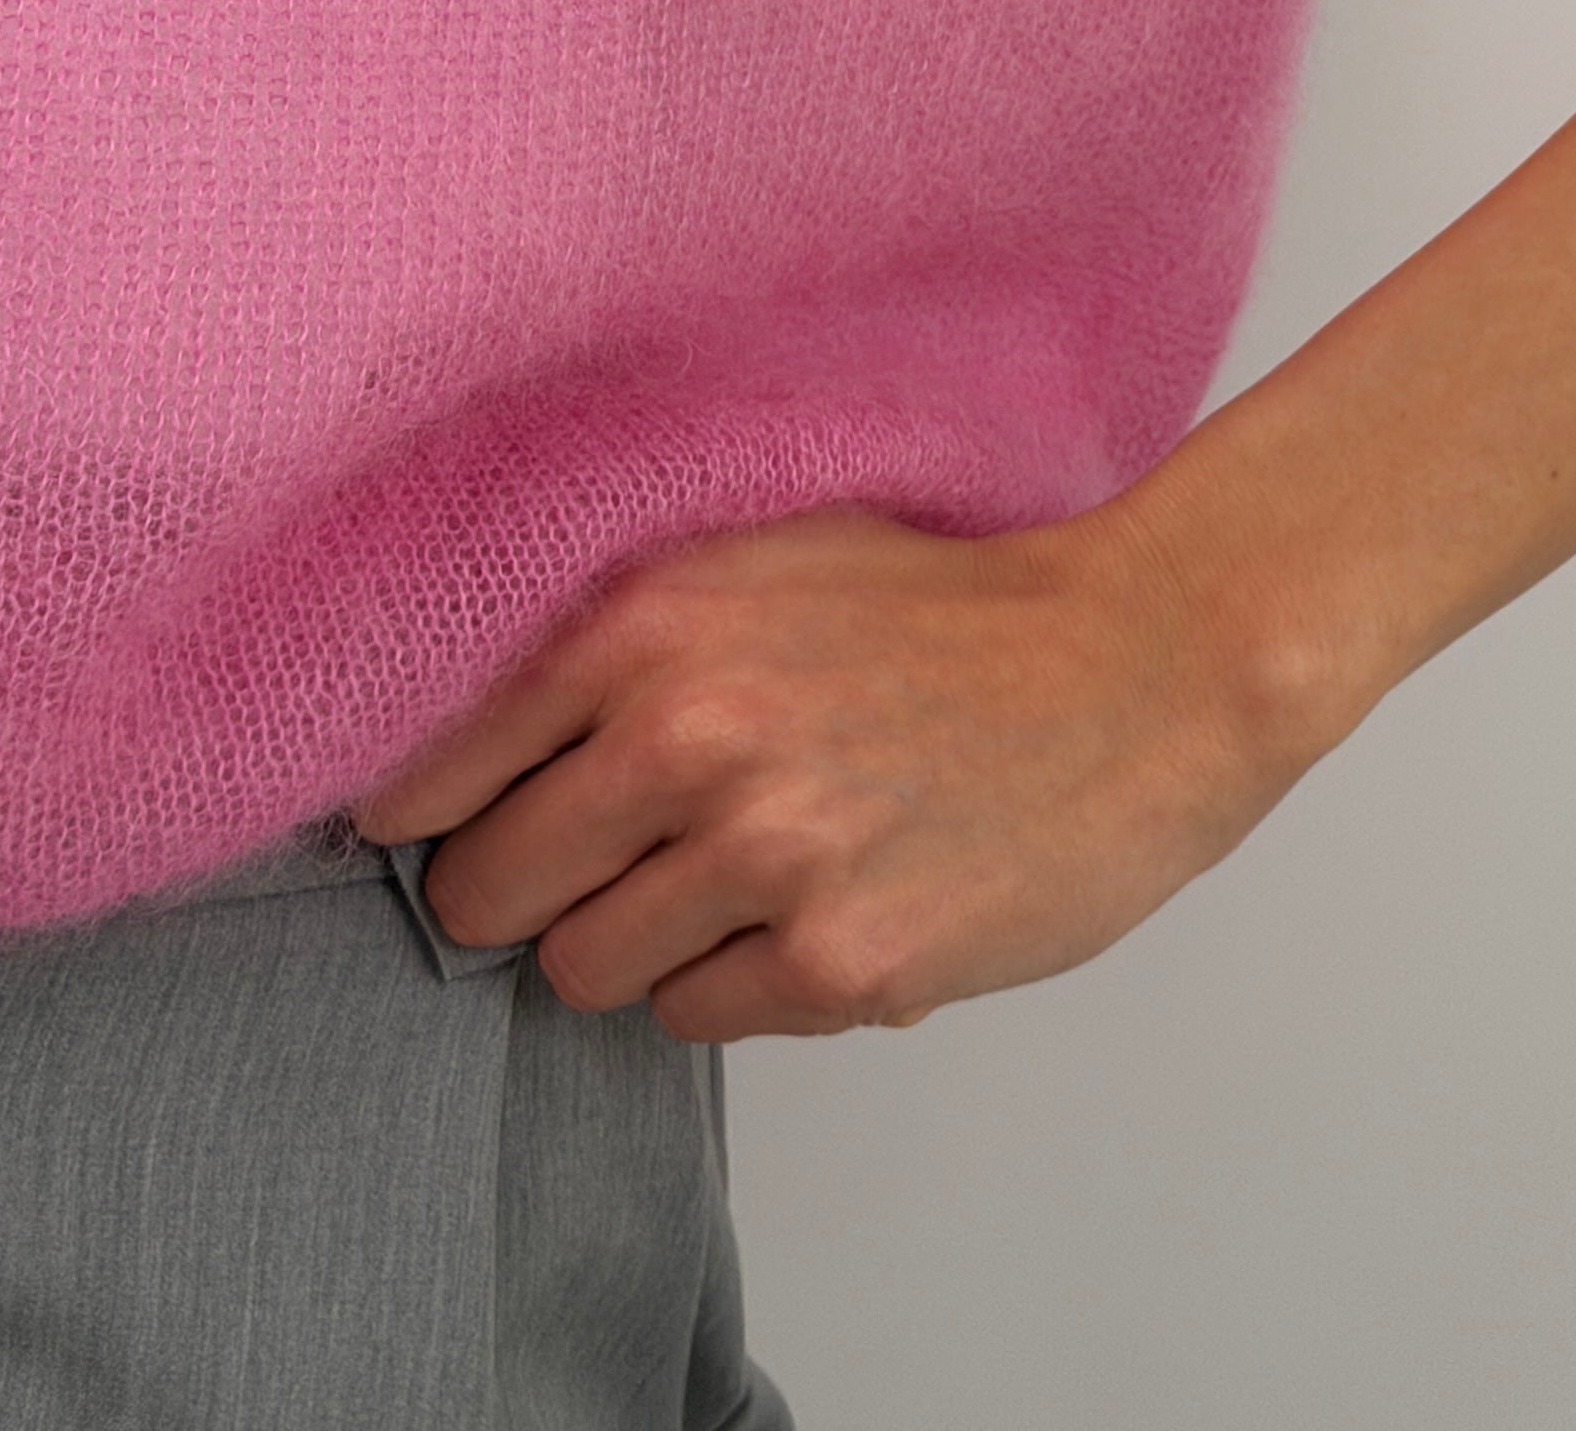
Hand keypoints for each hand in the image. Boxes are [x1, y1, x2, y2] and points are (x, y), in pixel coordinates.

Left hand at [346, 500, 1319, 1041]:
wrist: (1143, 663)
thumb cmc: (952, 610)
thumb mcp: (762, 559)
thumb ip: (615, 639)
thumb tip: (453, 747)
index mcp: (651, 623)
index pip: (432, 773)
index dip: (439, 812)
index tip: (458, 825)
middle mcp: (690, 737)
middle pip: (485, 892)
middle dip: (531, 888)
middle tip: (616, 857)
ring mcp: (767, 860)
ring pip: (582, 971)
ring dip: (643, 938)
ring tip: (744, 870)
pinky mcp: (842, 967)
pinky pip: (697, 1016)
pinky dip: (739, 979)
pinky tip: (822, 900)